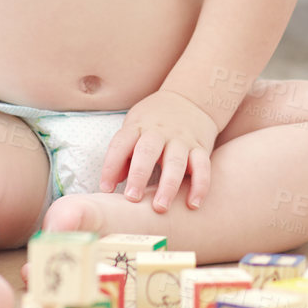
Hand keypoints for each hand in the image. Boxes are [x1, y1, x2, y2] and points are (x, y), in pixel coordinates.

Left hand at [99, 89, 218, 211]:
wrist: (191, 99)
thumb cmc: (153, 121)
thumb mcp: (134, 128)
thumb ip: (123, 155)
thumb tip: (111, 185)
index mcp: (138, 127)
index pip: (121, 144)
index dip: (111, 166)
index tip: (106, 189)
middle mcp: (160, 132)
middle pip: (148, 151)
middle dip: (139, 175)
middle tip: (132, 198)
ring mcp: (182, 140)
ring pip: (176, 162)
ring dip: (168, 186)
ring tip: (160, 208)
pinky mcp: (201, 148)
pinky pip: (202, 167)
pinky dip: (200, 185)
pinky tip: (193, 204)